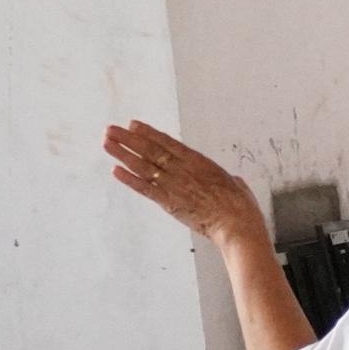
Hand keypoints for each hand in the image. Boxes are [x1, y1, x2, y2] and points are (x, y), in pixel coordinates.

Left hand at [105, 121, 264, 248]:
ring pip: (144, 166)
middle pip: (151, 150)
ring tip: (107, 144)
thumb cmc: (241, 206)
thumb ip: (229, 180)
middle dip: (128, 139)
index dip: (148, 133)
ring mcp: (174, 185)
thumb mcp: (237, 185)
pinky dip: (129, 180)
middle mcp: (183, 169)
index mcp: (200, 162)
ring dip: (123, 154)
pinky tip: (115, 170)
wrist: (237, 224)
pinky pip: (145, 189)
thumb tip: (233, 181)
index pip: (168, 143)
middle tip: (110, 130)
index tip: (132, 125)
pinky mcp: (169, 202)